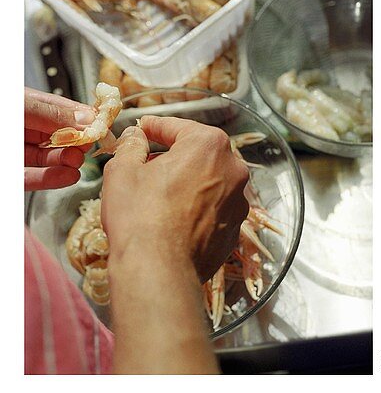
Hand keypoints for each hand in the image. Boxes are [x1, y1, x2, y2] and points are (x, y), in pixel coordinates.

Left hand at [25, 87, 95, 190]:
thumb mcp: (23, 105)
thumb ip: (52, 113)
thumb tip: (85, 118)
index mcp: (31, 106)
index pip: (65, 112)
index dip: (85, 119)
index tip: (101, 126)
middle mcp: (26, 128)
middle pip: (60, 137)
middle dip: (77, 143)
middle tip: (88, 146)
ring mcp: (19, 151)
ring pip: (48, 159)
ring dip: (67, 161)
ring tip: (77, 162)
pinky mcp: (11, 173)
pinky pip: (32, 178)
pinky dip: (50, 179)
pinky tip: (67, 176)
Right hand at [102, 116, 248, 282]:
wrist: (159, 272)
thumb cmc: (140, 217)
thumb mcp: (123, 171)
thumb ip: (131, 145)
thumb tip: (136, 136)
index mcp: (209, 144)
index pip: (176, 127)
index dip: (153, 127)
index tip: (141, 130)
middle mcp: (232, 168)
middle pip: (196, 153)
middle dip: (171, 157)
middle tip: (144, 165)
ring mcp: (237, 201)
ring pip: (207, 182)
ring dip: (185, 183)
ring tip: (156, 196)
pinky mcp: (234, 229)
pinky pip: (212, 209)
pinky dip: (196, 210)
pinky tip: (172, 220)